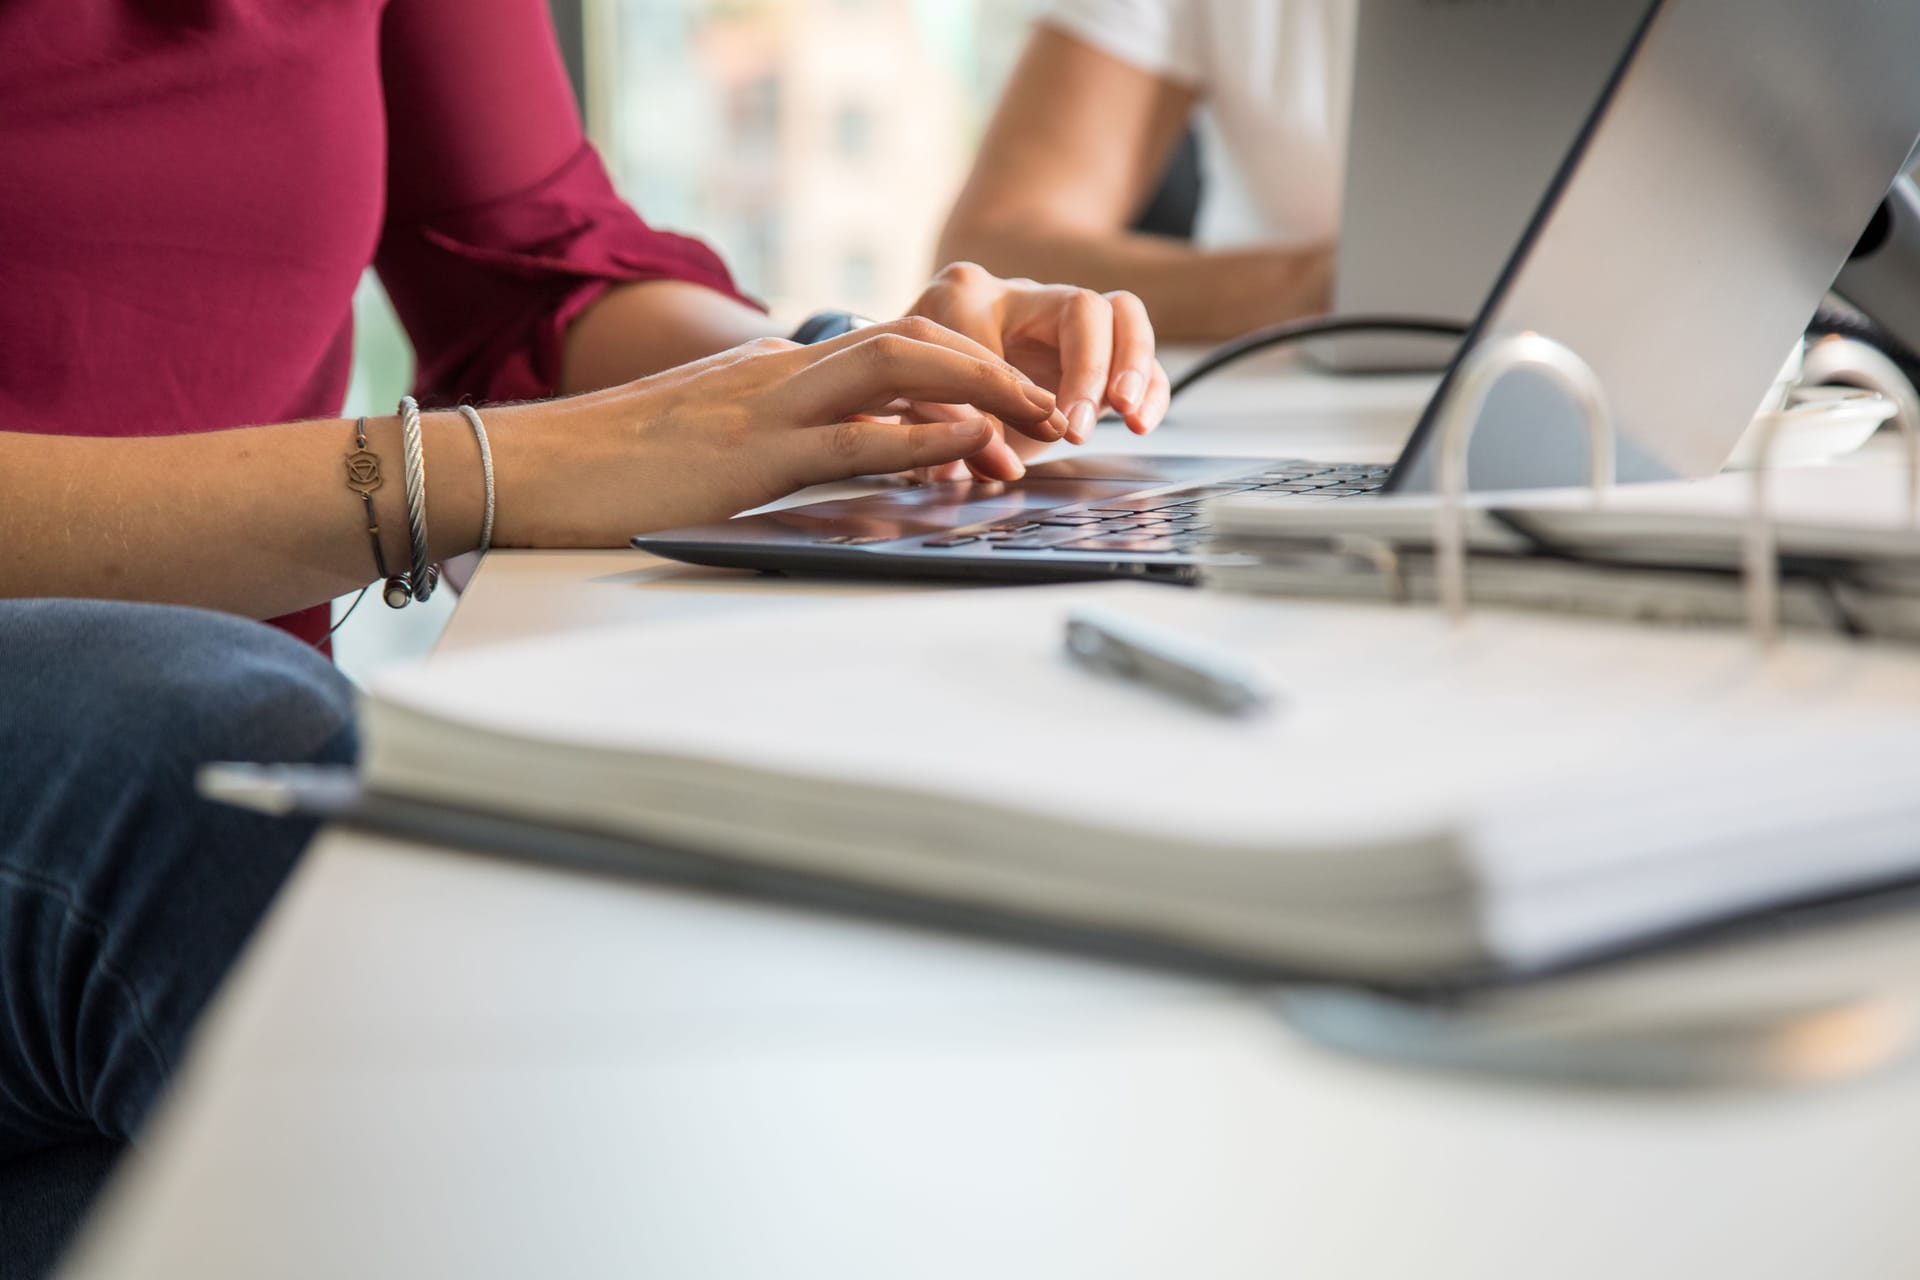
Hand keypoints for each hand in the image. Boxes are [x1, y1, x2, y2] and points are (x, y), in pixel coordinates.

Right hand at [487, 318, 1070, 546]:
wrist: (523, 469)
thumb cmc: (608, 470)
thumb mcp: (706, 446)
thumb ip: (769, 439)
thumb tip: (824, 456)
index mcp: (774, 371)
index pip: (891, 348)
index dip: (963, 368)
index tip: (1013, 404)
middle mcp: (781, 372)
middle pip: (913, 339)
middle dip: (995, 366)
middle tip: (1053, 409)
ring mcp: (767, 406)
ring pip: (899, 367)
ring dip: (982, 388)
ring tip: (1040, 420)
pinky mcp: (750, 455)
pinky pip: (854, 436)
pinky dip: (921, 436)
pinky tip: (972, 444)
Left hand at [902, 262, 1170, 480]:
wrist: (927, 366)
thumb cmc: (918, 381)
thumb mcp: (913, 404)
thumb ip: (939, 430)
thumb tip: (975, 465)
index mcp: (963, 296)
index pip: (993, 328)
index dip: (1005, 389)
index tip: (1008, 439)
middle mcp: (1021, 296)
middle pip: (1079, 308)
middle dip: (1086, 369)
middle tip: (1076, 427)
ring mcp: (1065, 317)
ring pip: (1120, 315)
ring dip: (1131, 365)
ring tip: (1126, 412)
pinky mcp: (1098, 348)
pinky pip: (1140, 353)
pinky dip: (1151, 387)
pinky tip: (1141, 422)